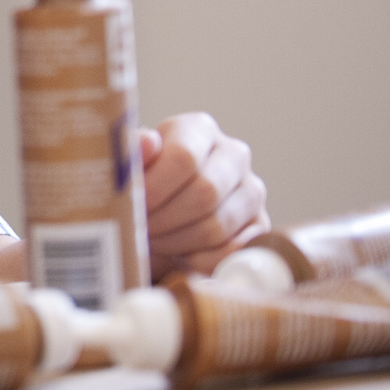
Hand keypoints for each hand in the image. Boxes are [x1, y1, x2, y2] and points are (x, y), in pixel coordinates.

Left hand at [141, 112, 269, 275]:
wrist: (162, 206)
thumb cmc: (143, 180)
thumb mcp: (131, 162)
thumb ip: (132, 153)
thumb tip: (146, 143)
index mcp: (199, 129)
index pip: (184, 158)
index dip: (154, 188)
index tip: (130, 207)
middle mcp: (233, 155)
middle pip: (204, 193)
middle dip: (163, 219)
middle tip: (138, 231)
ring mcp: (251, 191)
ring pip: (217, 225)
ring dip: (177, 242)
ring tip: (152, 242)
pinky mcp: (259, 226)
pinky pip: (233, 251)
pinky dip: (200, 260)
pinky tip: (178, 256)